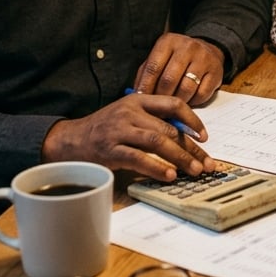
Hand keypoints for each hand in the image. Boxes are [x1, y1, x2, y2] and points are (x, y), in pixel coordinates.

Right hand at [41, 94, 215, 181]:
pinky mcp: (111, 150)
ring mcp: (120, 131)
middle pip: (169, 128)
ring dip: (180, 158)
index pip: (173, 104)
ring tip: (194, 171)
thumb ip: (152, 120)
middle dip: (192, 148)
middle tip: (207, 163)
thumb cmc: (103, 129)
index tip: (204, 137)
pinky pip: (139, 159)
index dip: (192, 120)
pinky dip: (157, 168)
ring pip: (158, 142)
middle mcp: (130, 112)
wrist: (69, 140)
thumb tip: (184, 136)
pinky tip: (169, 176)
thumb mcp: (127, 115)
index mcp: (138, 100)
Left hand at [132, 32, 224, 105]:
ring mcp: (204, 58)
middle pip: (169, 79)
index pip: (153, 67)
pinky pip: (202, 94)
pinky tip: (188, 101)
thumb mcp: (159, 59)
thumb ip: (146, 74)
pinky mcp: (216, 71)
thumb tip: (136, 95)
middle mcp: (187, 47)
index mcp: (168, 42)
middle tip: (156, 109)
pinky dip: (193, 102)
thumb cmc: (175, 59)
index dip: (145, 87)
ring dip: (177, 102)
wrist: (207, 50)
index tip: (141, 101)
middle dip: (161, 98)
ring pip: (186, 88)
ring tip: (171, 107)